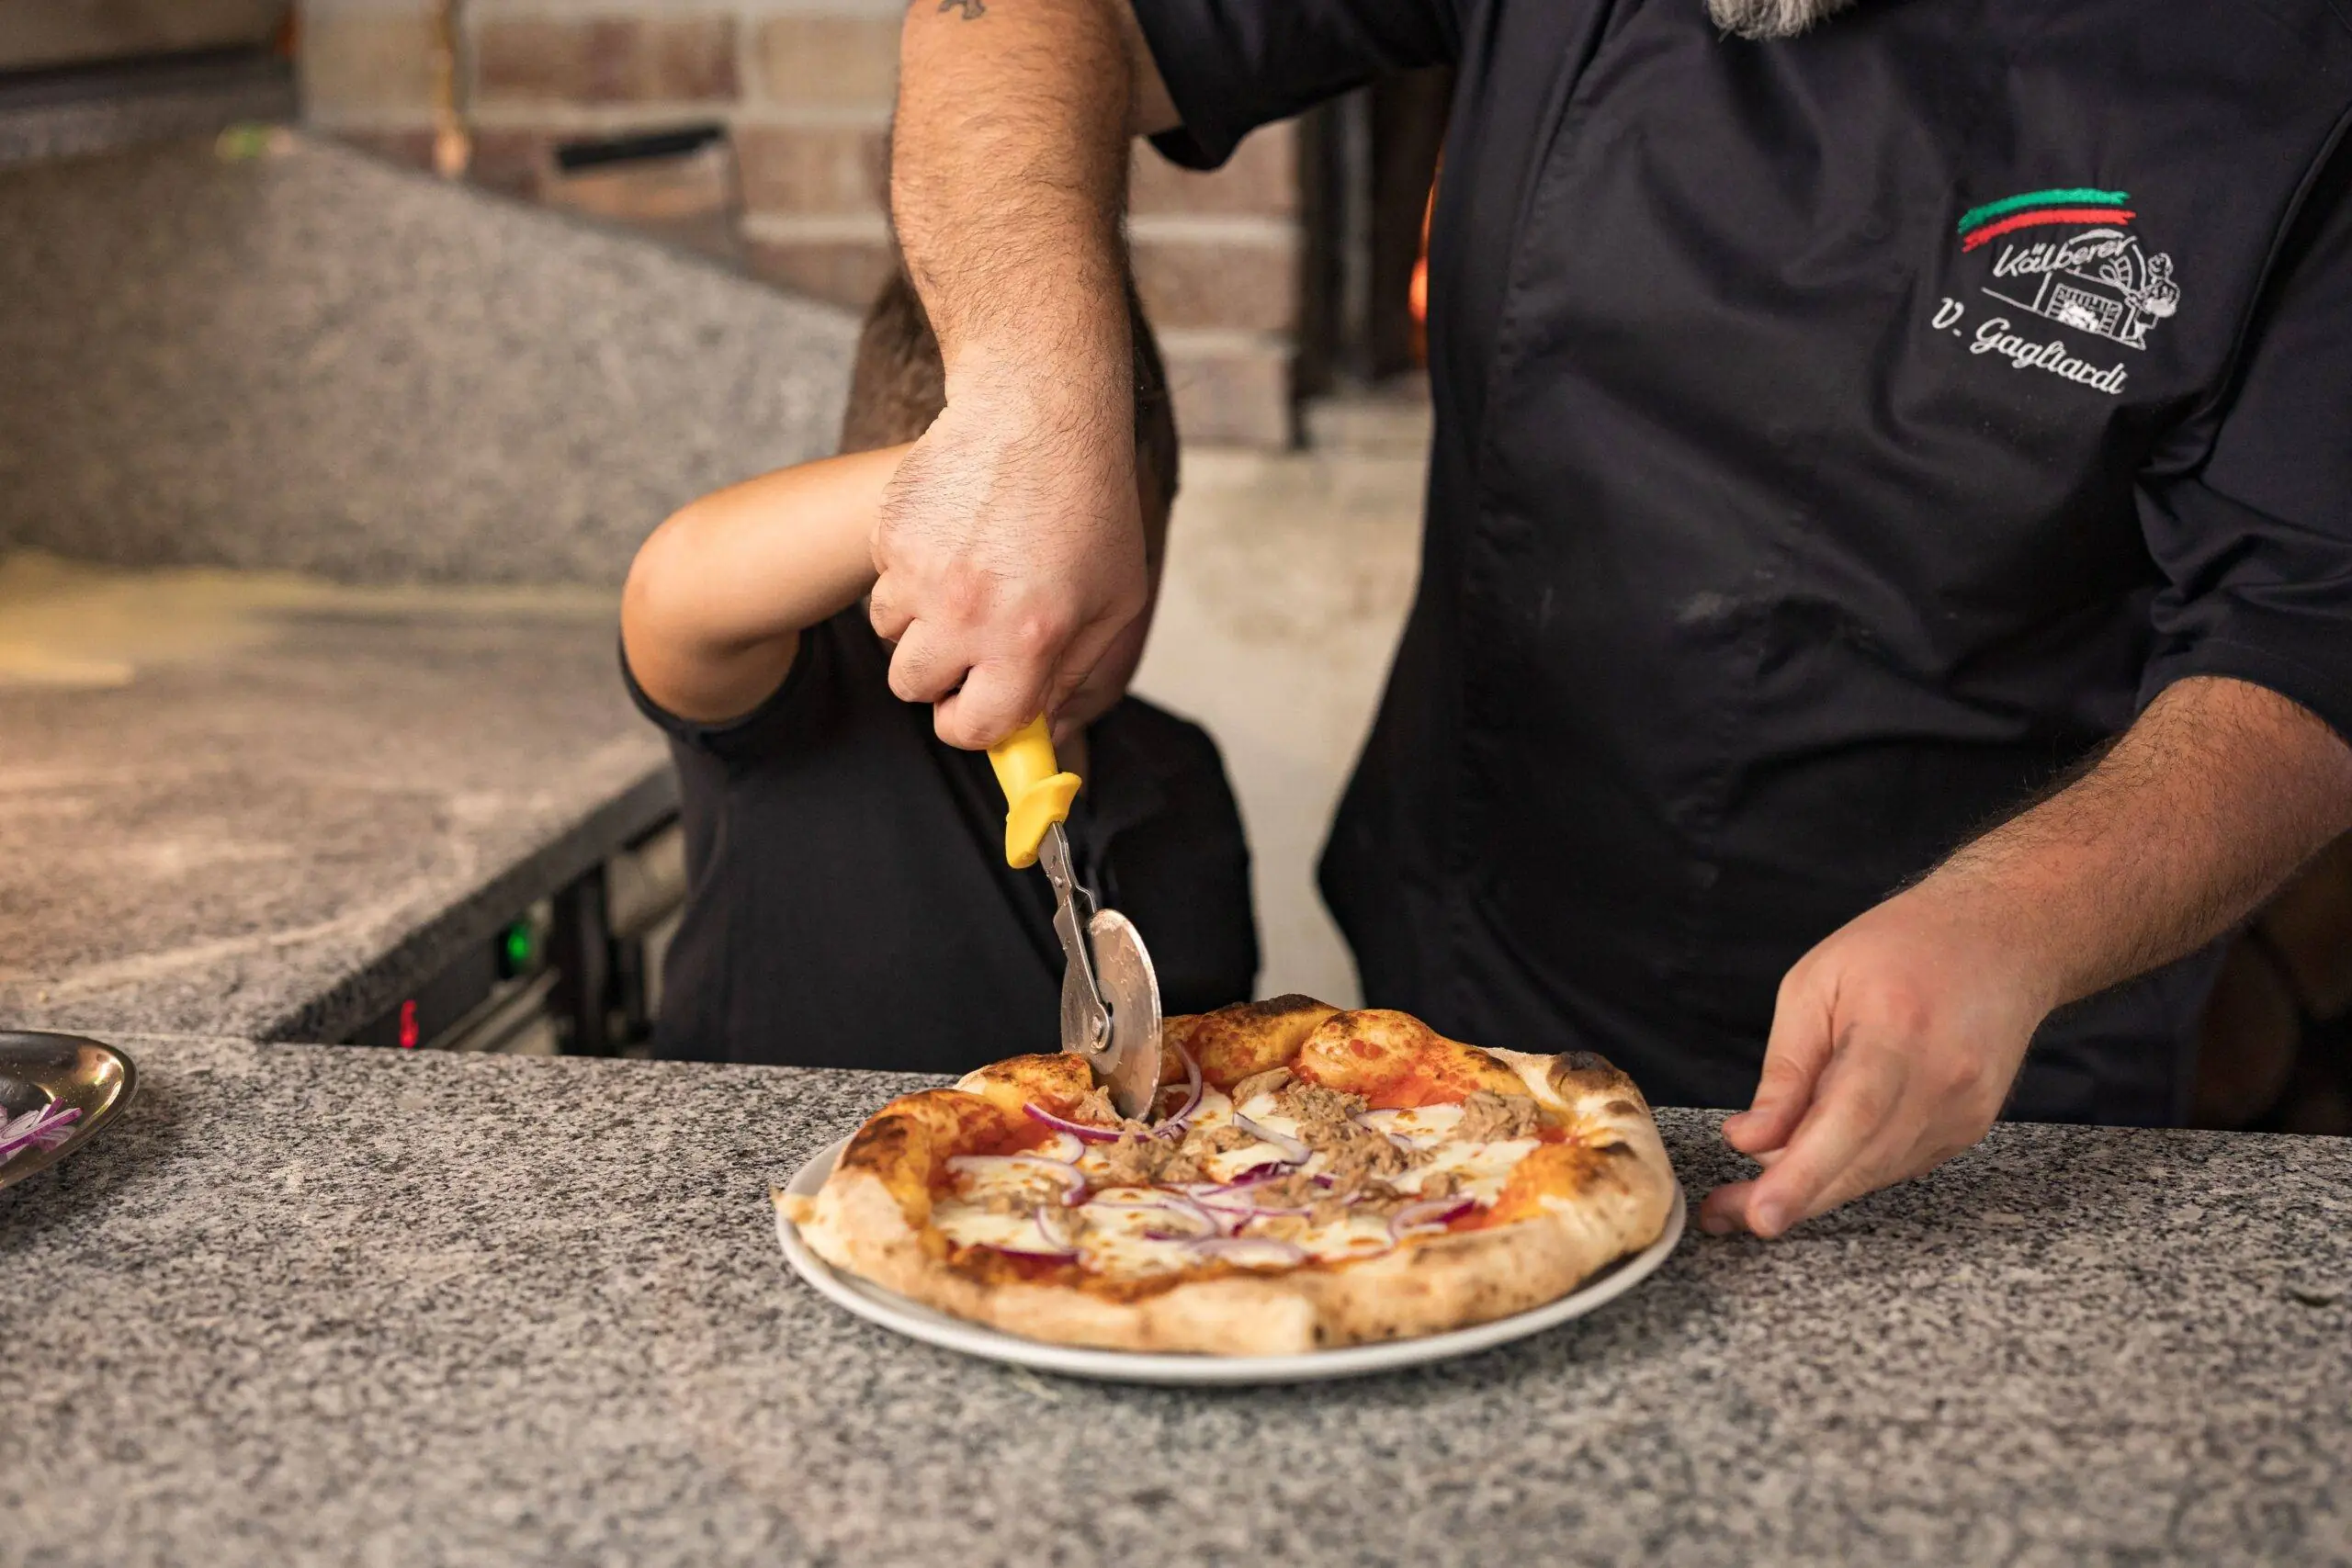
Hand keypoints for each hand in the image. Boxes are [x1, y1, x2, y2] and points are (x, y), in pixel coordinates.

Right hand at [869, 360, 1147, 749]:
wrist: (1038, 411)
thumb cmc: (1089, 507)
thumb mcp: (1115, 602)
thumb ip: (1078, 676)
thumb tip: (1047, 733)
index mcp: (1027, 642)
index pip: (971, 728)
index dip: (973, 724)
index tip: (978, 706)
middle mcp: (965, 614)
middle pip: (913, 688)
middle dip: (939, 675)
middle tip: (971, 640)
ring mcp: (919, 573)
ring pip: (890, 635)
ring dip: (920, 621)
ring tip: (966, 576)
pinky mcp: (890, 533)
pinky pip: (884, 580)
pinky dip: (910, 570)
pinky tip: (953, 536)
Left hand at [1699, 877, 2056, 1237]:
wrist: (2000, 938)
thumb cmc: (1900, 948)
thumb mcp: (1814, 984)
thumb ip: (1785, 1071)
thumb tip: (1749, 1141)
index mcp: (1898, 1031)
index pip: (1848, 1118)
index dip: (1802, 1175)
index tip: (1759, 1216)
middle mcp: (1942, 1080)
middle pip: (1859, 1164)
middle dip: (1787, 1198)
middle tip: (1723, 1212)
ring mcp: (1965, 1111)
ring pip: (1875, 1175)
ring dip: (1814, 1186)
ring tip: (1753, 1187)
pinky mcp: (1969, 1129)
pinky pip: (1896, 1165)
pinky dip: (1851, 1165)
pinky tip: (1822, 1148)